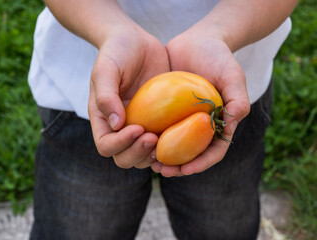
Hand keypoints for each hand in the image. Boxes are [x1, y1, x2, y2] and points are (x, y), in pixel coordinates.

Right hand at [88, 25, 169, 168]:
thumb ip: (106, 96)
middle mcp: (120, 127)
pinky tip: (182, 136)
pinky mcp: (158, 120)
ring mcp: (140, 125)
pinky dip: (171, 145)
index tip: (138, 128)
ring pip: (144, 156)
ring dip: (154, 155)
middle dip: (138, 153)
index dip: (120, 144)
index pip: (106, 146)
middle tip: (154, 138)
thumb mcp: (106, 70)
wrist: (135, 40)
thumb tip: (116, 125)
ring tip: (168, 139)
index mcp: (103, 119)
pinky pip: (163, 141)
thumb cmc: (116, 52)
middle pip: (124, 157)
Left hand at [151, 31, 249, 176]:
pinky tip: (138, 141)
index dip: (201, 163)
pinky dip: (151, 138)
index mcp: (219, 124)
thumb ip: (237, 98)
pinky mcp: (168, 111)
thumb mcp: (232, 75)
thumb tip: (232, 123)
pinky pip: (159, 128)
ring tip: (148, 162)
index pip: (214, 152)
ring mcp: (183, 120)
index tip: (184, 169)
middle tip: (162, 170)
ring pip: (173, 146)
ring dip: (161, 157)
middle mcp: (201, 126)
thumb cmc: (218, 57)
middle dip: (177, 167)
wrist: (197, 41)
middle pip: (191, 155)